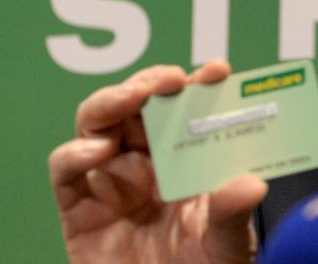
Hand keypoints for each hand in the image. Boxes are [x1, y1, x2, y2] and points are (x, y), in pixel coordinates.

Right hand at [48, 60, 267, 263]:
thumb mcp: (226, 245)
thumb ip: (231, 214)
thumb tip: (252, 185)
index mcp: (184, 161)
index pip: (188, 109)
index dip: (199, 85)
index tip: (217, 71)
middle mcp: (144, 164)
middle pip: (136, 104)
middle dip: (150, 83)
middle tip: (170, 79)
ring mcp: (108, 182)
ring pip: (96, 122)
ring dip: (112, 100)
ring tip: (135, 97)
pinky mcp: (77, 209)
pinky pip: (65, 170)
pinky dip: (75, 152)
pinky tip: (98, 149)